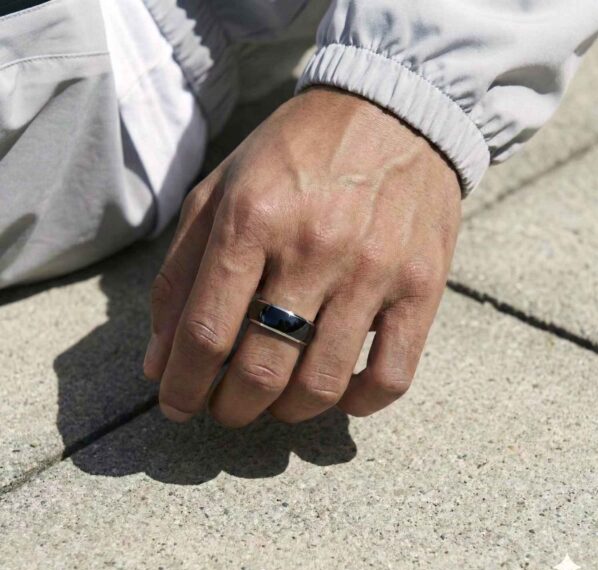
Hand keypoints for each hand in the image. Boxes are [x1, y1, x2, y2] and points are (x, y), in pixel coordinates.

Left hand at [143, 87, 461, 425]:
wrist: (392, 111)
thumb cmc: (296, 154)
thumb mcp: (221, 190)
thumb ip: (180, 274)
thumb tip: (159, 362)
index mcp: (252, 217)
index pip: (205, 332)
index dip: (182, 385)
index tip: (176, 404)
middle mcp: (313, 246)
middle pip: (261, 369)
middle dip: (230, 409)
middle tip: (225, 408)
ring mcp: (373, 270)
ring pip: (321, 384)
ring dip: (286, 413)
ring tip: (275, 401)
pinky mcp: (422, 286)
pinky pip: (391, 375)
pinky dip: (357, 403)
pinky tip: (338, 392)